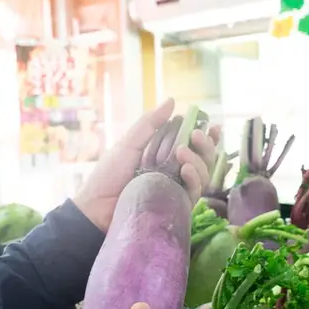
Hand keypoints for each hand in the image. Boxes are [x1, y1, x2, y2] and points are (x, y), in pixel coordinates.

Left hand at [73, 98, 218, 231]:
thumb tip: (171, 100)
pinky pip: (194, 193)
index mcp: (165, 156)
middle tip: (197, 134)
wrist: (96, 207)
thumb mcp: (129, 143)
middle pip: (203, 159)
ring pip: (202, 175)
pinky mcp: (175, 206)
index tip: (212, 126)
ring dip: (198, 159)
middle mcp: (174, 172)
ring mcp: (176, 190)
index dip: (207, 137)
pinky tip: (186, 169)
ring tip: (182, 152)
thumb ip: (150, 124)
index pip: (193, 146)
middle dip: (205, 145)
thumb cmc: (109, 174)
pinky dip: (194, 179)